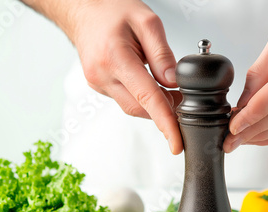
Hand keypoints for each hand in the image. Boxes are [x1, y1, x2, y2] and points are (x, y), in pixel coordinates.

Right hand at [67, 0, 182, 153]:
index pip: (147, 98)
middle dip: (164, 111)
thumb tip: (174, 83)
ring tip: (169, 92)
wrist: (83, 8)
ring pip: (133, 107)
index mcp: (115, 57)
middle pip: (140, 108)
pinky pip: (125, 100)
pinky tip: (151, 87)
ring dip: (153, 105)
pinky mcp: (99, 85)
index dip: (165, 123)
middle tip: (184, 101)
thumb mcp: (147, 22)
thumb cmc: (112, 9)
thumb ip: (163, 55)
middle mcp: (102, 74)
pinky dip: (142, 99)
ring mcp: (98, 82)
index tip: (176, 143)